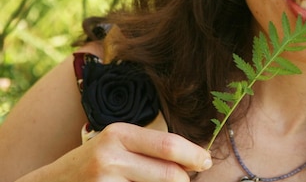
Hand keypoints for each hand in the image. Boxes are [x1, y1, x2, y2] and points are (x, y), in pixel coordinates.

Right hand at [27, 123, 211, 181]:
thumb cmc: (92, 163)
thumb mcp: (116, 145)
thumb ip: (149, 149)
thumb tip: (192, 160)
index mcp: (119, 134)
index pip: (169, 146)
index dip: (194, 155)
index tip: (207, 160)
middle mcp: (110, 156)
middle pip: (170, 175)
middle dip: (185, 180)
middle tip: (188, 179)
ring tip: (158, 181)